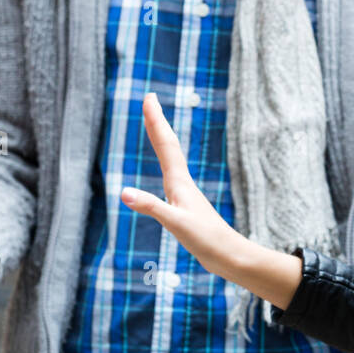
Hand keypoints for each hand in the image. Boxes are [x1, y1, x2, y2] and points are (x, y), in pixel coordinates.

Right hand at [120, 92, 254, 281]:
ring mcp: (185, 193)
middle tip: (149, 99)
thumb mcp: (175, 223)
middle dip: (157, 121)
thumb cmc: (206, 239)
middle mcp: (183, 182)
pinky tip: (167, 172)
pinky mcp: (186, 205)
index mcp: (180, 182)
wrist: (229, 255)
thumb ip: (151, 207)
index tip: (149, 97)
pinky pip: (172, 175)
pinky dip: (166, 164)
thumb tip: (124, 192)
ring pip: (172, 158)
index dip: (155, 121)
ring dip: (162, 139)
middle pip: (168, 145)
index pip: (165, 144)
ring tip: (156, 126)